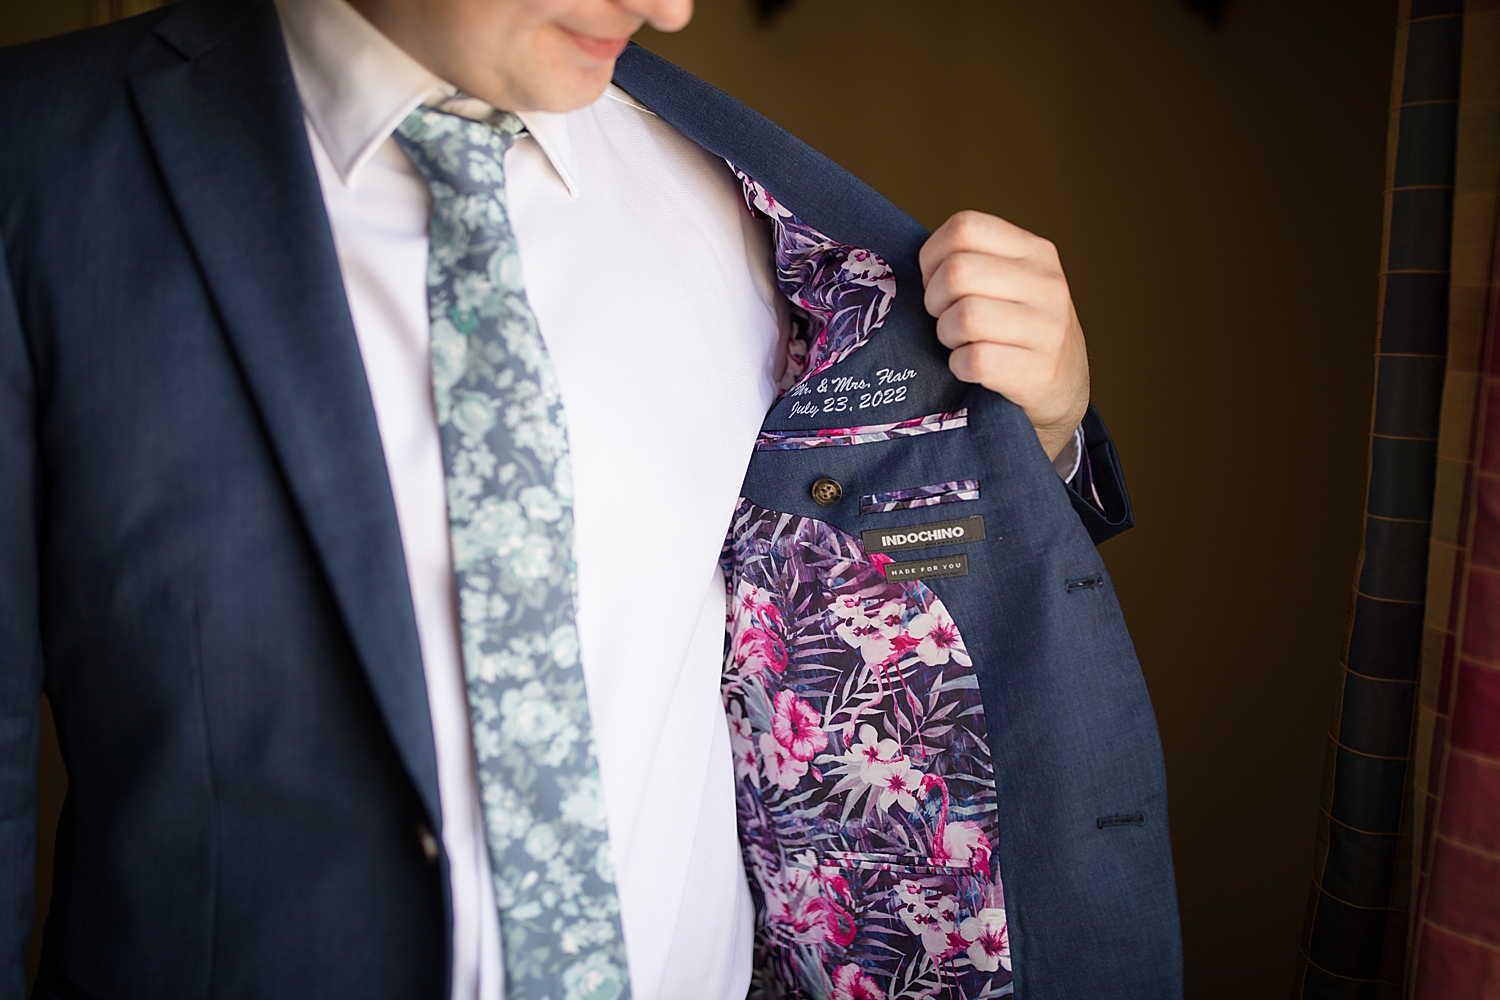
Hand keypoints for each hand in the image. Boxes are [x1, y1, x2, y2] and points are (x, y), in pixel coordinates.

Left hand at [919, 211, 1089, 460]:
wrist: (1065, 387)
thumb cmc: (1018, 330)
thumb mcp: (1012, 282)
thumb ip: (974, 261)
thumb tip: (914, 265)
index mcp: (1035, 251)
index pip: (965, 226)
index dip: (933, 256)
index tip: (935, 280)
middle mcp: (1046, 283)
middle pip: (958, 272)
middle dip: (935, 300)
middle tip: (943, 317)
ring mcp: (1048, 328)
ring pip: (965, 316)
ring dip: (947, 334)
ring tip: (958, 342)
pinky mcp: (1039, 371)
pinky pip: (975, 360)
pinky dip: (959, 366)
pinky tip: (968, 367)